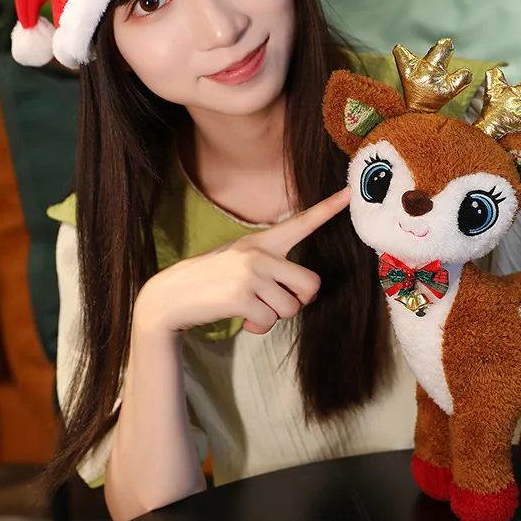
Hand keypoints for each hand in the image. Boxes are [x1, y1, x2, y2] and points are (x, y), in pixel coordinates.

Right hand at [135, 187, 350, 335]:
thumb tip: (302, 294)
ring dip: (273, 317)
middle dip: (300, 301)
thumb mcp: (241, 259)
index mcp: (263, 240)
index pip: (302, 222)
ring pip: (291, 309)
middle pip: (311, 284)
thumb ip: (272, 266)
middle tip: (279, 301)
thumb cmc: (213, 280)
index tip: (349, 193)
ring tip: (251, 308)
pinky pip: (269, 321)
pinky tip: (241, 319)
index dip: (328, 208)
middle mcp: (260, 253)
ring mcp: (251, 274)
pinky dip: (258, 327)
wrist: (171, 295)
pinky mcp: (240, 297)